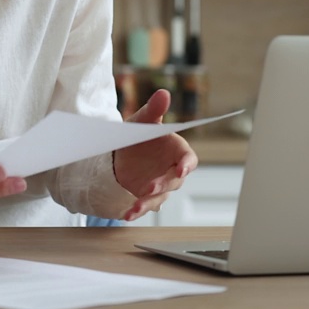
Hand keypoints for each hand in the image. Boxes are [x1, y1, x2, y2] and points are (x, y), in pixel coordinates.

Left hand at [113, 89, 197, 221]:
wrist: (120, 153)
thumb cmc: (139, 136)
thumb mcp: (142, 121)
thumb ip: (153, 110)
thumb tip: (163, 93)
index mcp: (176, 150)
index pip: (188, 159)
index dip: (186, 165)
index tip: (181, 169)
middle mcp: (171, 170)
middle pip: (174, 180)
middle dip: (163, 184)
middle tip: (150, 187)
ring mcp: (160, 186)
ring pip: (160, 197)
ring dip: (148, 202)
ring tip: (135, 206)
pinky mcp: (147, 197)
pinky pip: (145, 205)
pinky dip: (137, 211)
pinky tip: (127, 214)